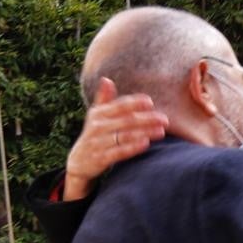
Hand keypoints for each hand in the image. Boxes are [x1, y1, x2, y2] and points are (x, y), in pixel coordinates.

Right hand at [65, 78, 168, 199]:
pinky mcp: (100, 159)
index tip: (150, 102)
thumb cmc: (94, 136)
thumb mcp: (96, 117)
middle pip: (125, 121)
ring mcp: (98, 143)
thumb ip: (104, 99)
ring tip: (161, 131)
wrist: (78, 163)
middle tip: (165, 119)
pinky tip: (146, 143)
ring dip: (144, 132)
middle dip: (146, 119)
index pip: (119, 106)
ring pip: (124, 136)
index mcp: (98, 114)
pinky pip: (118, 152)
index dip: (134, 103)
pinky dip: (132, 147)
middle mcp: (97, 127)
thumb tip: (106, 79)